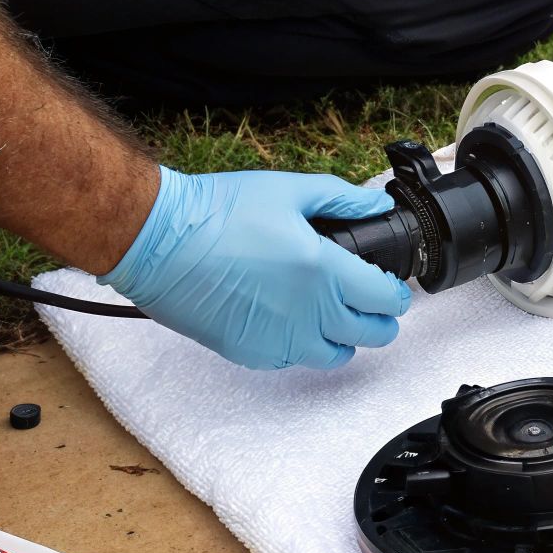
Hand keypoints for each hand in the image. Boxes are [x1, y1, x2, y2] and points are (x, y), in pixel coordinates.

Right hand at [101, 167, 411, 369]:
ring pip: (336, 356)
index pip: (388, 300)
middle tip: (369, 301)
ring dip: (344, 338)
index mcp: (326, 273)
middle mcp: (310, 314)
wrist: (156, 241)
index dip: (396, 292)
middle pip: (373, 334)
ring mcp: (280, 340)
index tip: (389, 285)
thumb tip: (377, 205)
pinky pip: (293, 362)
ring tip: (334, 315)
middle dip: (380, 318)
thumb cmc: (217, 212)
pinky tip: (294, 322)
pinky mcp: (250, 354)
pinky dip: (303, 347)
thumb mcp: (290, 190)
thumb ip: (344, 199)